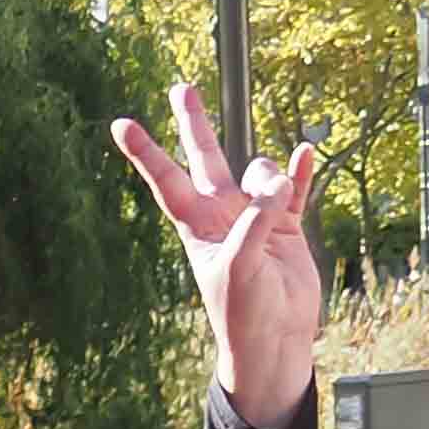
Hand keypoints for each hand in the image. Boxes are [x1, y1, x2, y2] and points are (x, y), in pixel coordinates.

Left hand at [112, 85, 326, 428]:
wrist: (273, 339)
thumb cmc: (244, 311)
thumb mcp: (239, 266)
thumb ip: (255, 221)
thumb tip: (275, 184)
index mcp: (198, 225)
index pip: (167, 180)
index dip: (146, 152)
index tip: (122, 124)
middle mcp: (222, 214)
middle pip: (206, 157)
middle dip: (194, 123)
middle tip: (182, 89)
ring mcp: (255, 216)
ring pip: (261, 171)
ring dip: (274, 176)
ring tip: (279, 204)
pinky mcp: (287, 226)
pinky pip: (296, 188)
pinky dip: (302, 172)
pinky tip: (307, 153)